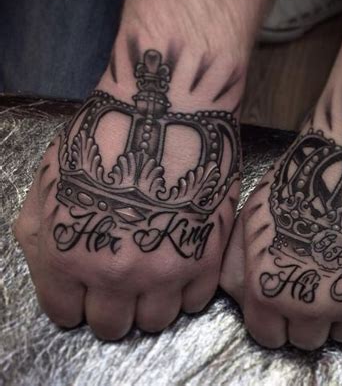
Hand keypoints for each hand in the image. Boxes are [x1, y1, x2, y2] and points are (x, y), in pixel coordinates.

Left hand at [13, 47, 241, 338]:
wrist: (167, 111)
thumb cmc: (106, 137)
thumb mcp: (48, 182)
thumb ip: (40, 239)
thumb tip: (57, 275)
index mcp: (68, 256)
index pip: (66, 313)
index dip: (75, 299)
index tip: (86, 286)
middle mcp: (115, 274)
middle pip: (111, 325)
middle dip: (111, 305)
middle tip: (122, 279)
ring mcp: (164, 269)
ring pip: (155, 321)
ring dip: (151, 302)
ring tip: (155, 272)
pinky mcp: (206, 257)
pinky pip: (196, 302)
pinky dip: (187, 289)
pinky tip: (183, 261)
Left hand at [221, 79, 341, 348]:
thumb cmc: (294, 185)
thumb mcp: (248, 221)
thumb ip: (236, 266)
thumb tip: (242, 299)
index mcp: (268, 291)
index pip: (266, 336)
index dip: (272, 321)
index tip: (281, 306)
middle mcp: (310, 307)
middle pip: (306, 341)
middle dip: (305, 319)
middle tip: (312, 285)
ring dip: (341, 313)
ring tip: (341, 274)